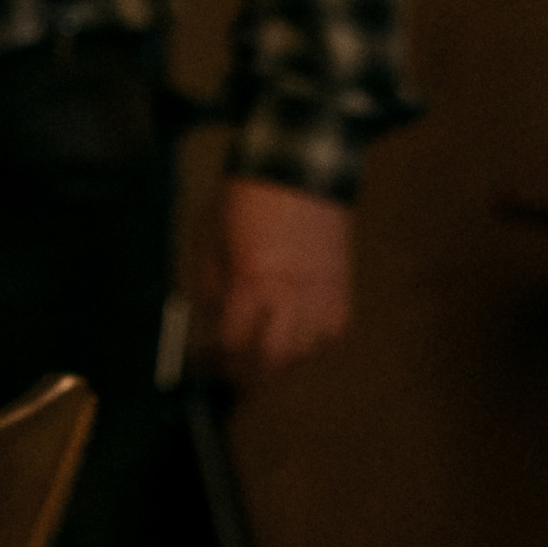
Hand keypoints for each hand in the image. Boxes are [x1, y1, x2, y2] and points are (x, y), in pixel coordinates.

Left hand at [200, 178, 353, 384]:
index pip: (233, 344)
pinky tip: (291, 329)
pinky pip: (325, 338)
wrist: (299, 172)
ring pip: (299, 356)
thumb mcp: (211, 239)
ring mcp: (321, 299)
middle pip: (269, 362)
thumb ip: (210, 289)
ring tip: (258, 348)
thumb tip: (208, 328)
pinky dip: (307, 341)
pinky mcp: (342, 295)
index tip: (206, 361)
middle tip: (230, 373)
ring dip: (276, 359)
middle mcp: (290, 297)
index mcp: (252, 282)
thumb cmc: (249, 200)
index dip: (215, 358)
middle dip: (245, 374)